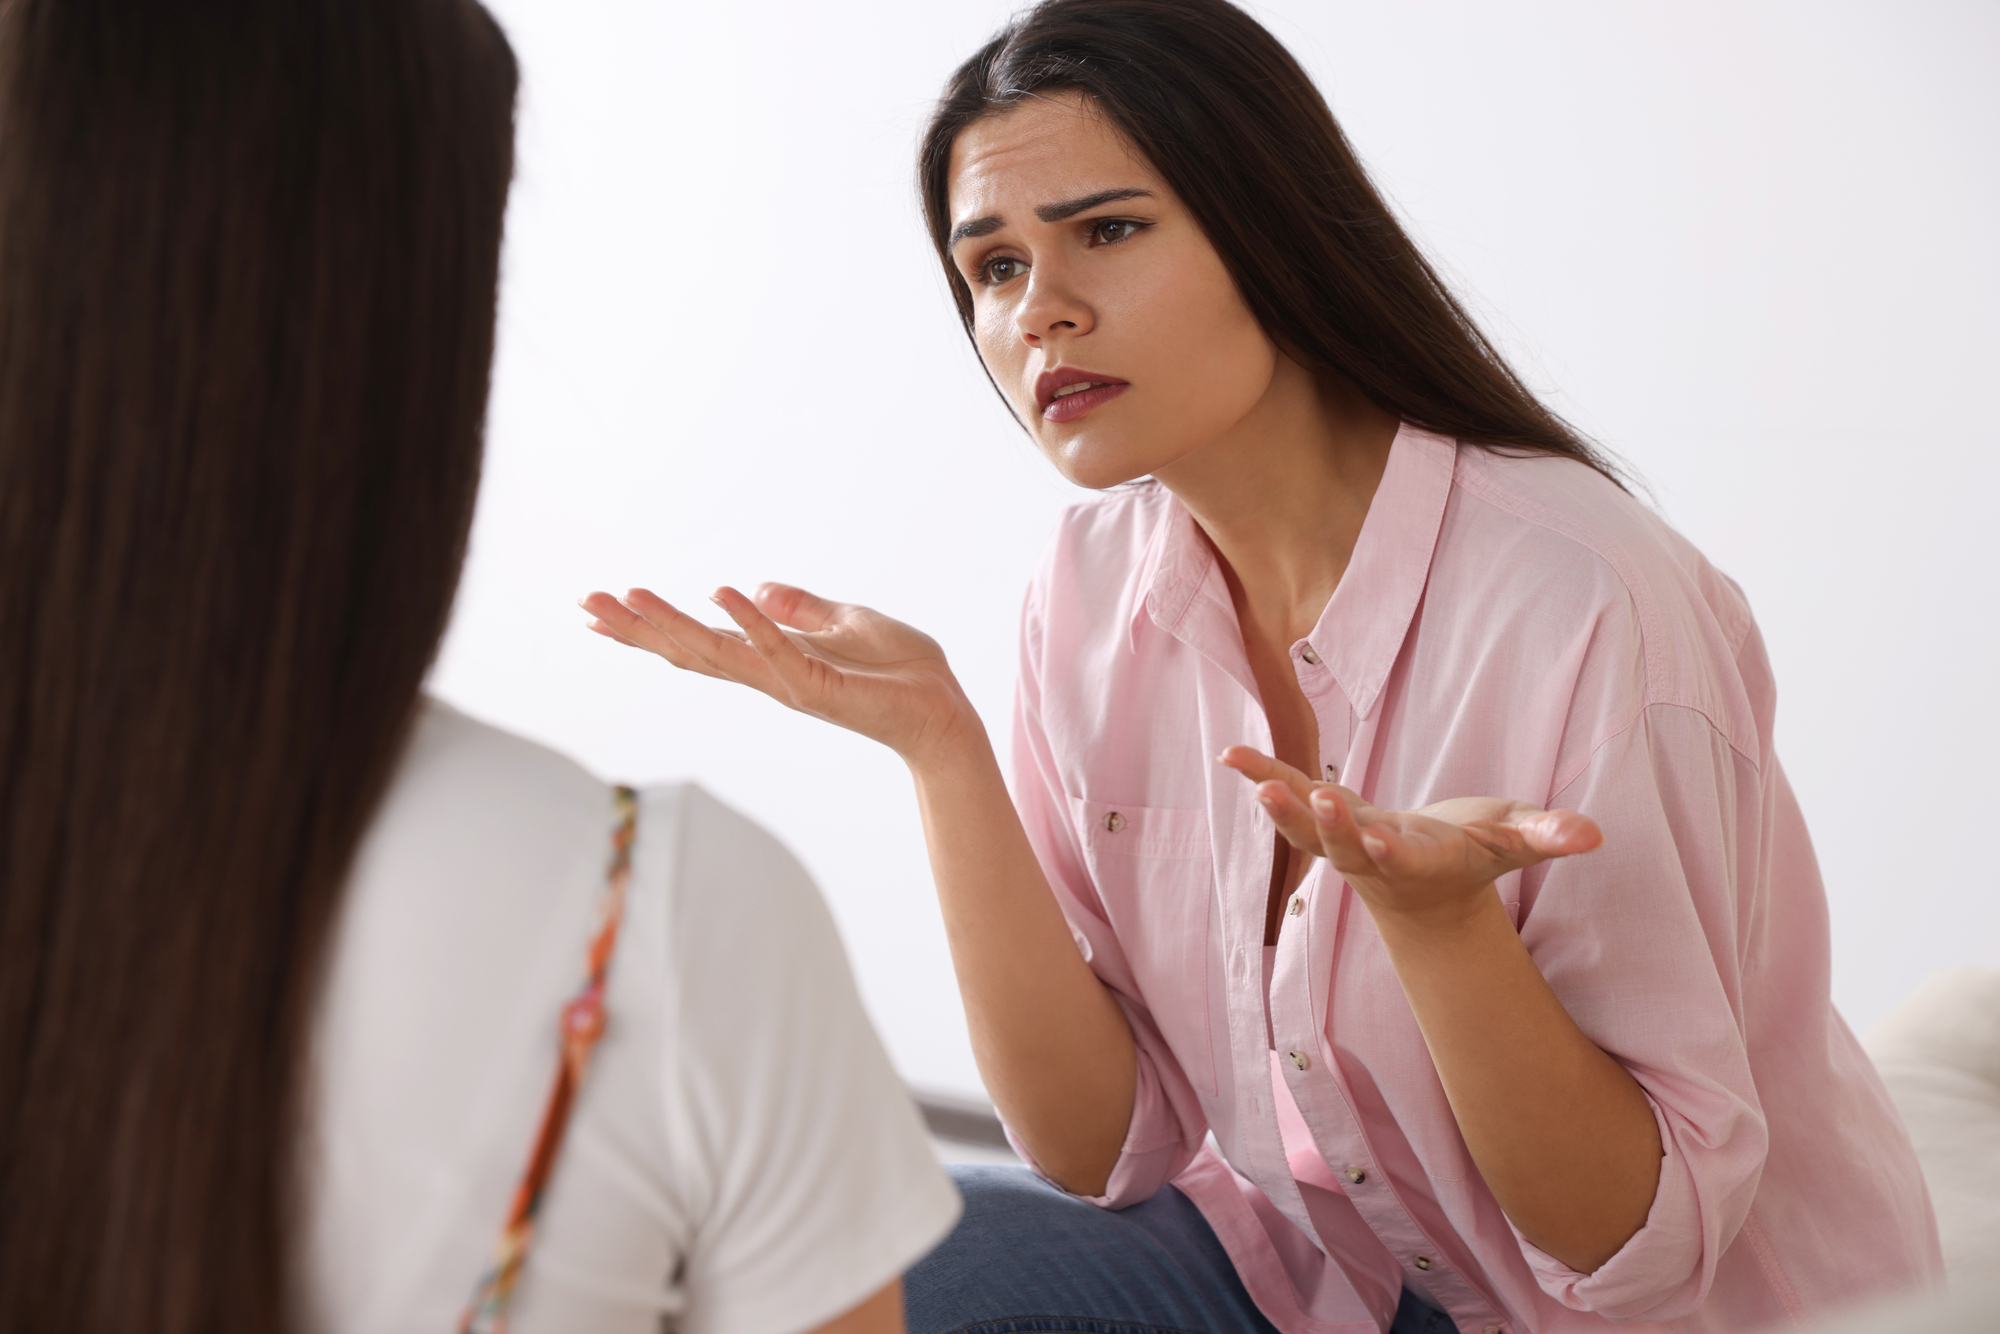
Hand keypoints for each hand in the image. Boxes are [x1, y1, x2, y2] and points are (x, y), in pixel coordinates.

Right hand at [579, 583, 980, 763]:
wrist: (945, 711)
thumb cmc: (901, 672)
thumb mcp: (847, 622)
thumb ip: (802, 609)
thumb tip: (757, 586)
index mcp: (771, 660)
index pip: (698, 642)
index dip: (650, 627)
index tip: (601, 609)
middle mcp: (771, 676)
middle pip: (689, 652)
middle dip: (638, 629)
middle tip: (586, 603)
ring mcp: (792, 684)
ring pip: (720, 655)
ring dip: (674, 624)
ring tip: (631, 597)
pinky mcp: (823, 687)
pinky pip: (781, 651)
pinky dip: (754, 623)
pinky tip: (724, 593)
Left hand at [1219, 747, 1602, 927]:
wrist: (1427, 891)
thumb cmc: (1475, 856)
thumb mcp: (1515, 843)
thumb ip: (1548, 837)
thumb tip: (1593, 835)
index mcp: (1420, 862)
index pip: (1402, 860)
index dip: (1389, 852)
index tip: (1377, 840)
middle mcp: (1373, 857)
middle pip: (1344, 846)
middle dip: (1329, 825)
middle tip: (1314, 798)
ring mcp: (1342, 842)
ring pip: (1305, 831)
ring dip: (1281, 807)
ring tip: (1254, 778)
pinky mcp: (1322, 820)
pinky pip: (1287, 799)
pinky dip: (1261, 776)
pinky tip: (1230, 754)